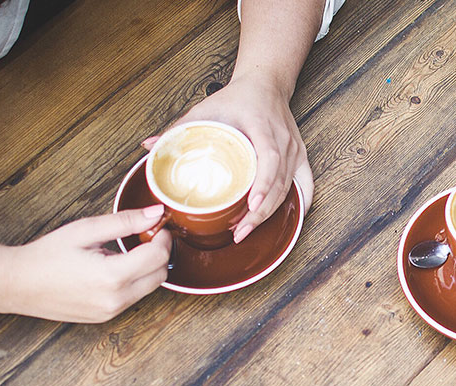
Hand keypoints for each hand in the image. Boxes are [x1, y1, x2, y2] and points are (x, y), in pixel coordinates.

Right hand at [0, 207, 171, 322]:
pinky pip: (134, 298)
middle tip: (145, 237)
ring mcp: (112, 312)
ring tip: (123, 253)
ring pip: (150, 288)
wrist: (17, 284)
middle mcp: (116, 299)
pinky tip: (114, 269)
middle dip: (159, 254)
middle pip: (160, 274)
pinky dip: (134, 282)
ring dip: (147, 269)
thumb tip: (156, 213)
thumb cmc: (47, 255)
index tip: (157, 227)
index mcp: (112, 276)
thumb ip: (125, 221)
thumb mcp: (86, 230)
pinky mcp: (107, 317)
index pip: (159, 256)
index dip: (163, 238)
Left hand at [145, 74, 313, 242]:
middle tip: (241, 232)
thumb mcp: (206, 108)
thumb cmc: (237, 97)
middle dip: (261, 212)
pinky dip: (301, 203)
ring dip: (272, 213)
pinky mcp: (300, 157)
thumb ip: (178, 128)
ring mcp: (295, 151)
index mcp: (263, 127)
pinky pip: (306, 185)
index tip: (252, 204)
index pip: (270, 158)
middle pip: (279, 182)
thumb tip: (149, 147)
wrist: (265, 83)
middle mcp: (284, 141)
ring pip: (289, 188)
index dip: (263, 184)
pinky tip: (291, 219)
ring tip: (248, 229)